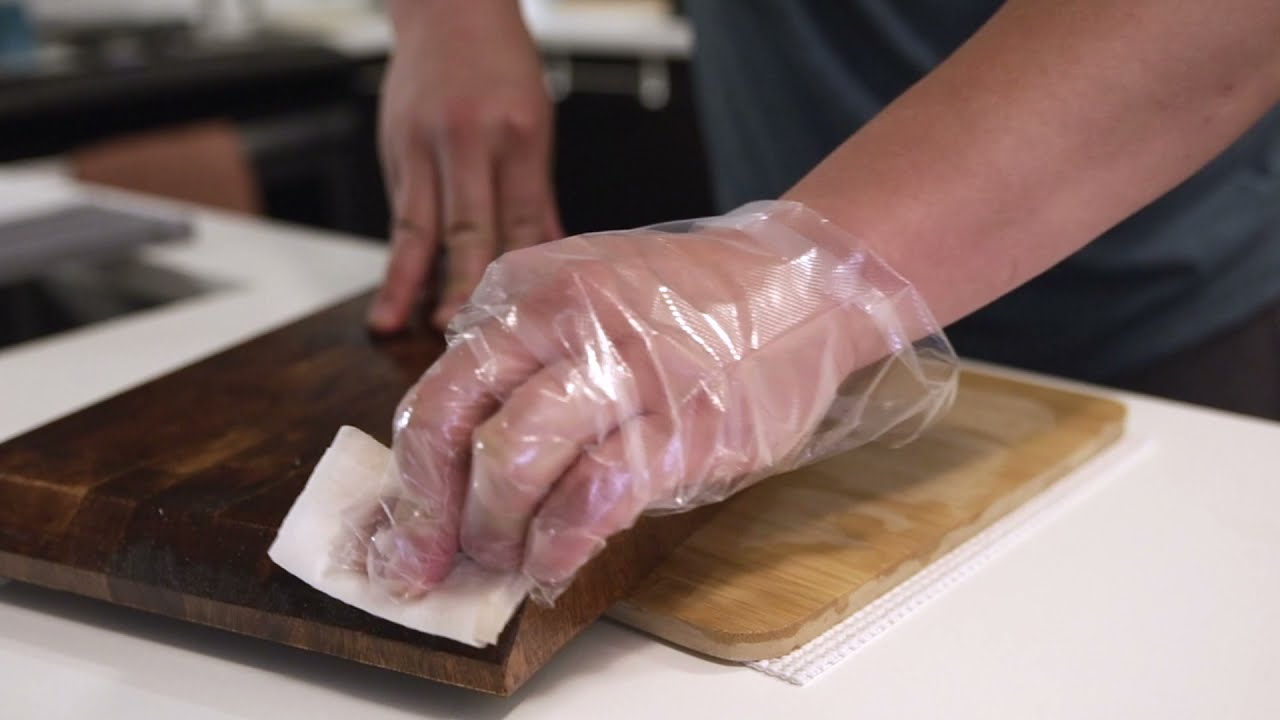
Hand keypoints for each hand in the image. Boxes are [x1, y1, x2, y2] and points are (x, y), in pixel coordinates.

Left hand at [361, 202, 956, 599]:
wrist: (799, 283)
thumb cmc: (689, 305)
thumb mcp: (583, 296)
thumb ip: (521, 361)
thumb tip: (459, 466)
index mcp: (526, 289)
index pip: (437, 392)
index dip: (409, 481)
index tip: (401, 537)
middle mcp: (565, 318)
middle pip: (454, 425)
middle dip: (433, 516)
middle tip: (439, 562)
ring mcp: (626, 366)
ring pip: (515, 459)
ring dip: (496, 531)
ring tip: (508, 558)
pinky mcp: (685, 421)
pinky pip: (594, 496)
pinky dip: (560, 544)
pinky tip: (554, 564)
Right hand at [369, 0, 562, 332]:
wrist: (450, 7)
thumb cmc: (500, 62)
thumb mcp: (536, 122)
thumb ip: (537, 195)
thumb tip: (551, 253)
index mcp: (517, 136)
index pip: (519, 218)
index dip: (515, 270)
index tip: (516, 315)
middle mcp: (468, 140)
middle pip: (467, 226)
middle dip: (459, 283)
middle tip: (454, 329)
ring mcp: (425, 144)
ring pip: (418, 224)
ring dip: (407, 279)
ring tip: (396, 321)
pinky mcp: (395, 148)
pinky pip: (400, 209)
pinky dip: (399, 252)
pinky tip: (394, 287)